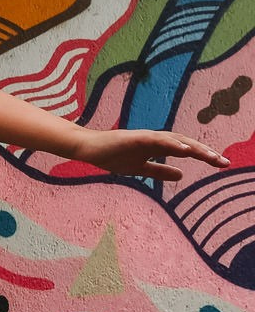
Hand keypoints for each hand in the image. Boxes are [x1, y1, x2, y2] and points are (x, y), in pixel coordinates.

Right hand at [67, 129, 227, 180]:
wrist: (87, 148)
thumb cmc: (111, 156)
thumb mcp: (139, 168)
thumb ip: (159, 171)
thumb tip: (182, 174)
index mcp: (158, 147)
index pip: (187, 150)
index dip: (205, 156)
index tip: (222, 164)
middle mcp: (156, 139)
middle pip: (187, 144)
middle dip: (206, 153)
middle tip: (225, 163)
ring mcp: (146, 137)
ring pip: (176, 141)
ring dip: (195, 148)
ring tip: (211, 156)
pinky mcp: (135, 137)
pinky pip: (157, 140)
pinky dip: (172, 144)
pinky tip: (185, 150)